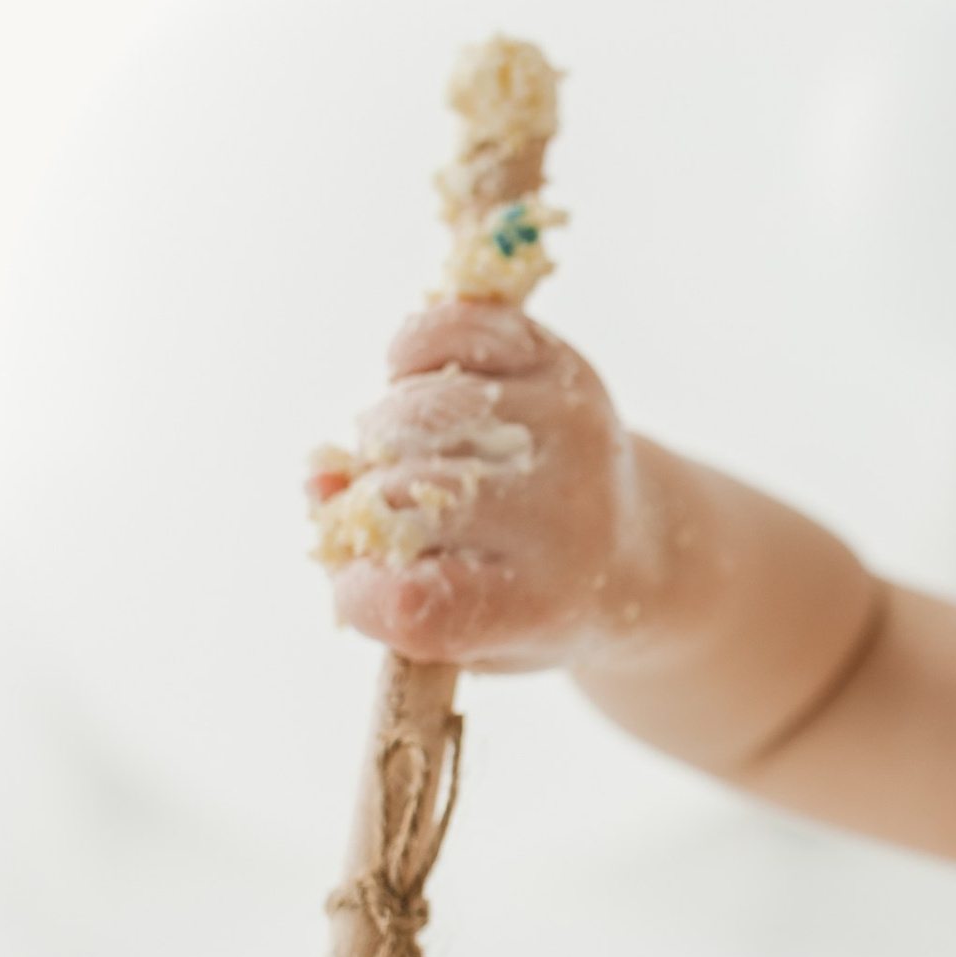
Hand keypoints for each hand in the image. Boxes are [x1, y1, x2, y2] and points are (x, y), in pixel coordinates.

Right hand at [307, 303, 667, 673]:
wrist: (635, 547)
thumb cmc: (519, 593)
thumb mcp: (459, 626)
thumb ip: (374, 576)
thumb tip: (320, 478)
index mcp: (538, 602)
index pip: (414, 601)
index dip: (361, 591)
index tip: (367, 580)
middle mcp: (565, 514)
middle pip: (404, 492)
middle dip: (370, 499)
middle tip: (396, 506)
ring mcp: (568, 428)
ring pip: (415, 410)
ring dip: (385, 431)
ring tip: (412, 451)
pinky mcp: (563, 364)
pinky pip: (450, 330)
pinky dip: (411, 354)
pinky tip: (423, 385)